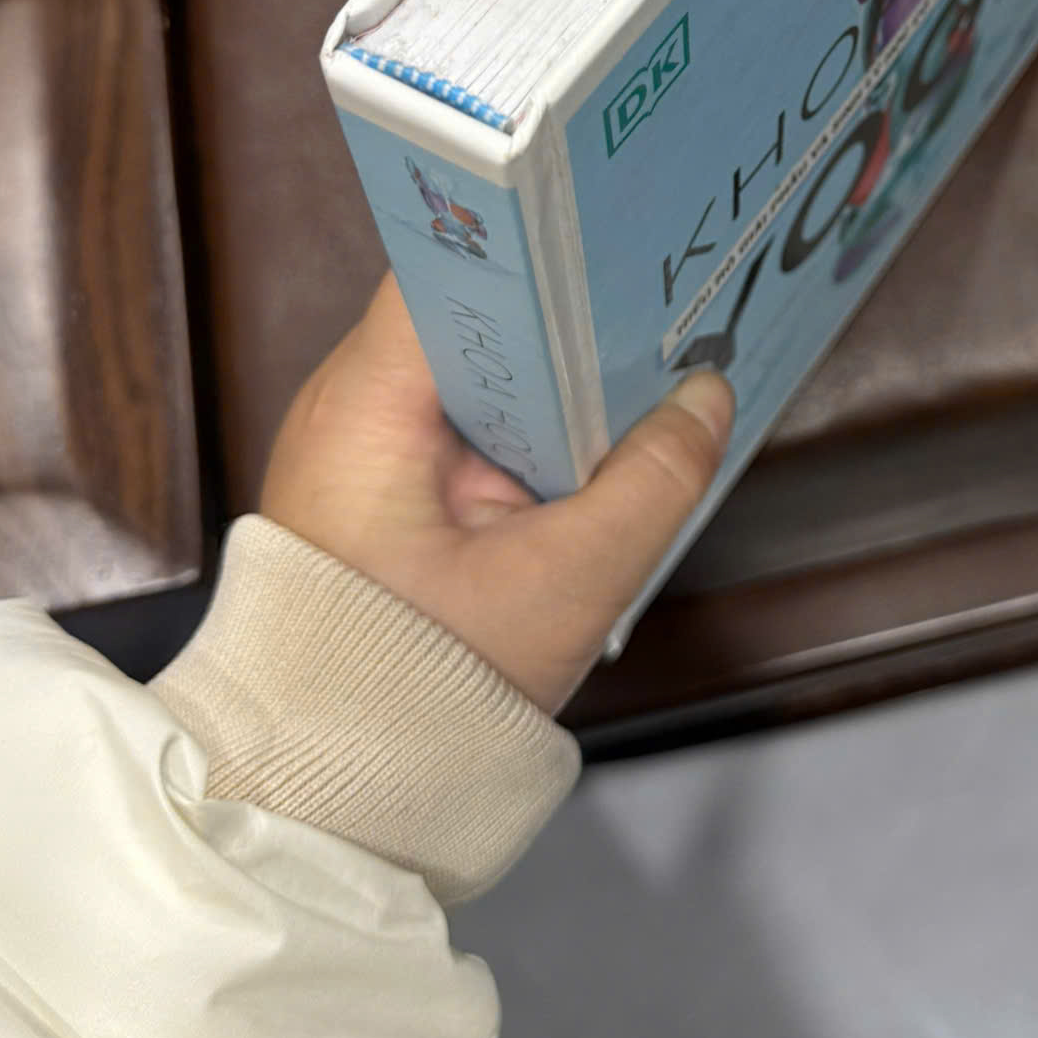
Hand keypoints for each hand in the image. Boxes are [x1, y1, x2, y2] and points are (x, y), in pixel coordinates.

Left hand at [259, 274, 733, 712]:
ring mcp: (364, 451)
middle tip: (663, 295)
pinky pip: (473, 430)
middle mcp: (351, 407)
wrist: (330, 799)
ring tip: (650, 355)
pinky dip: (533, 430)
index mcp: (366, 404)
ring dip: (557, 376)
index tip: (623, 239)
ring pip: (481, 373)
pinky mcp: (384, 494)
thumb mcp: (560, 588)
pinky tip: (604, 437)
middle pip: (475, 313)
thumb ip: (650, 486)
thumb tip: (708, 400)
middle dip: (569, 312)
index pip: (452, 268)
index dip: (540, 246)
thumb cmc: (415, 696)